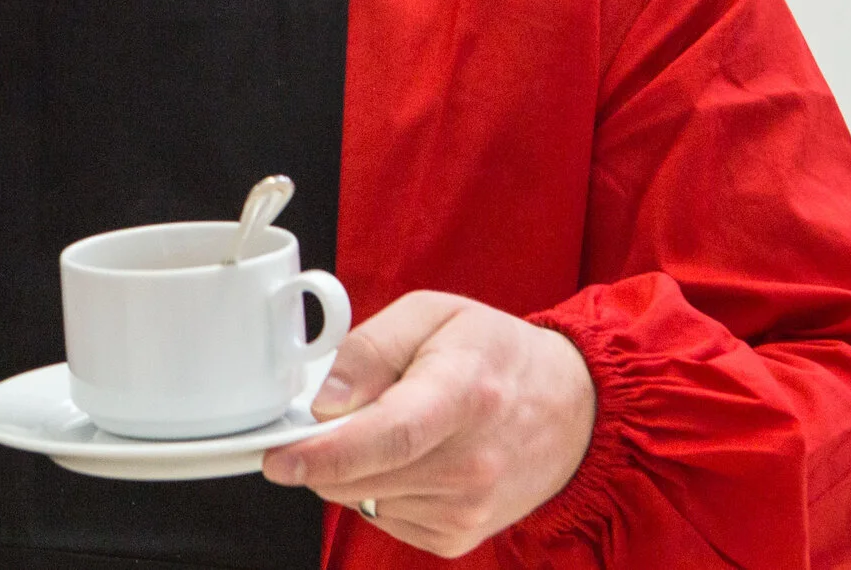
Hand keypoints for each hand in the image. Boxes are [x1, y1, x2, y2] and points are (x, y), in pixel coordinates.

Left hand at [262, 291, 593, 558]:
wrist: (571, 410)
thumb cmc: (497, 353)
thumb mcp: (433, 314)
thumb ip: (369, 348)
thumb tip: (323, 400)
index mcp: (463, 394)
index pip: (388, 436)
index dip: (325, 452)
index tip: (279, 458)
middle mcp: (470, 463)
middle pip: (361, 476)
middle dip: (322, 450)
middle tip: (334, 414)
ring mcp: (468, 508)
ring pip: (362, 499)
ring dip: (352, 468)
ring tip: (393, 425)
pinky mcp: (459, 536)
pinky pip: (383, 516)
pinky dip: (378, 488)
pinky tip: (411, 457)